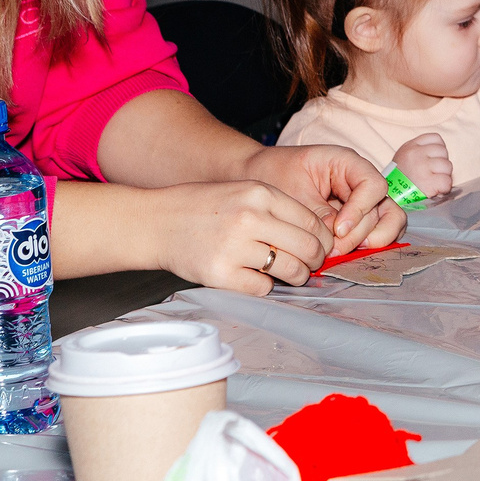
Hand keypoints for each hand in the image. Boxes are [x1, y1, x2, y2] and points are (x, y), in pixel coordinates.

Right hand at [144, 180, 334, 294]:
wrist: (156, 222)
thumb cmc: (202, 208)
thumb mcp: (243, 192)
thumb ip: (277, 210)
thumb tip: (317, 236)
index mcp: (260, 194)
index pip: (313, 222)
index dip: (323, 240)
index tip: (321, 248)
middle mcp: (249, 217)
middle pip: (308, 248)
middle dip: (315, 261)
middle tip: (309, 265)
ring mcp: (234, 247)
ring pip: (291, 271)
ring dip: (296, 277)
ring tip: (288, 274)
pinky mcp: (220, 273)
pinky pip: (262, 288)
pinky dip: (264, 286)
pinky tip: (254, 277)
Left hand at [242, 144, 406, 253]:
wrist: (256, 178)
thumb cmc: (272, 175)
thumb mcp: (292, 193)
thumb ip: (318, 215)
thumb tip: (337, 239)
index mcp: (346, 163)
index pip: (373, 185)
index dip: (360, 210)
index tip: (338, 229)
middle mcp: (359, 181)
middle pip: (382, 208)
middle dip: (359, 233)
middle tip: (333, 249)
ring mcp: (361, 200)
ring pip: (388, 221)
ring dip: (370, 241)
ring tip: (340, 252)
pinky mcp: (357, 218)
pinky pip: (376, 231)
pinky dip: (366, 245)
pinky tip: (344, 253)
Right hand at [392, 133, 452, 199]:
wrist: (390, 199)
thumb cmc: (400, 180)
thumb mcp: (404, 158)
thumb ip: (420, 151)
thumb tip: (441, 153)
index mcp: (410, 146)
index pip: (436, 138)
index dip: (438, 150)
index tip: (432, 159)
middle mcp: (416, 154)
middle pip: (443, 151)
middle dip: (441, 164)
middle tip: (432, 174)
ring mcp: (422, 167)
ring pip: (447, 166)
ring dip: (444, 176)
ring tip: (433, 182)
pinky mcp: (428, 183)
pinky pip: (447, 181)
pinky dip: (444, 188)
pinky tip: (436, 190)